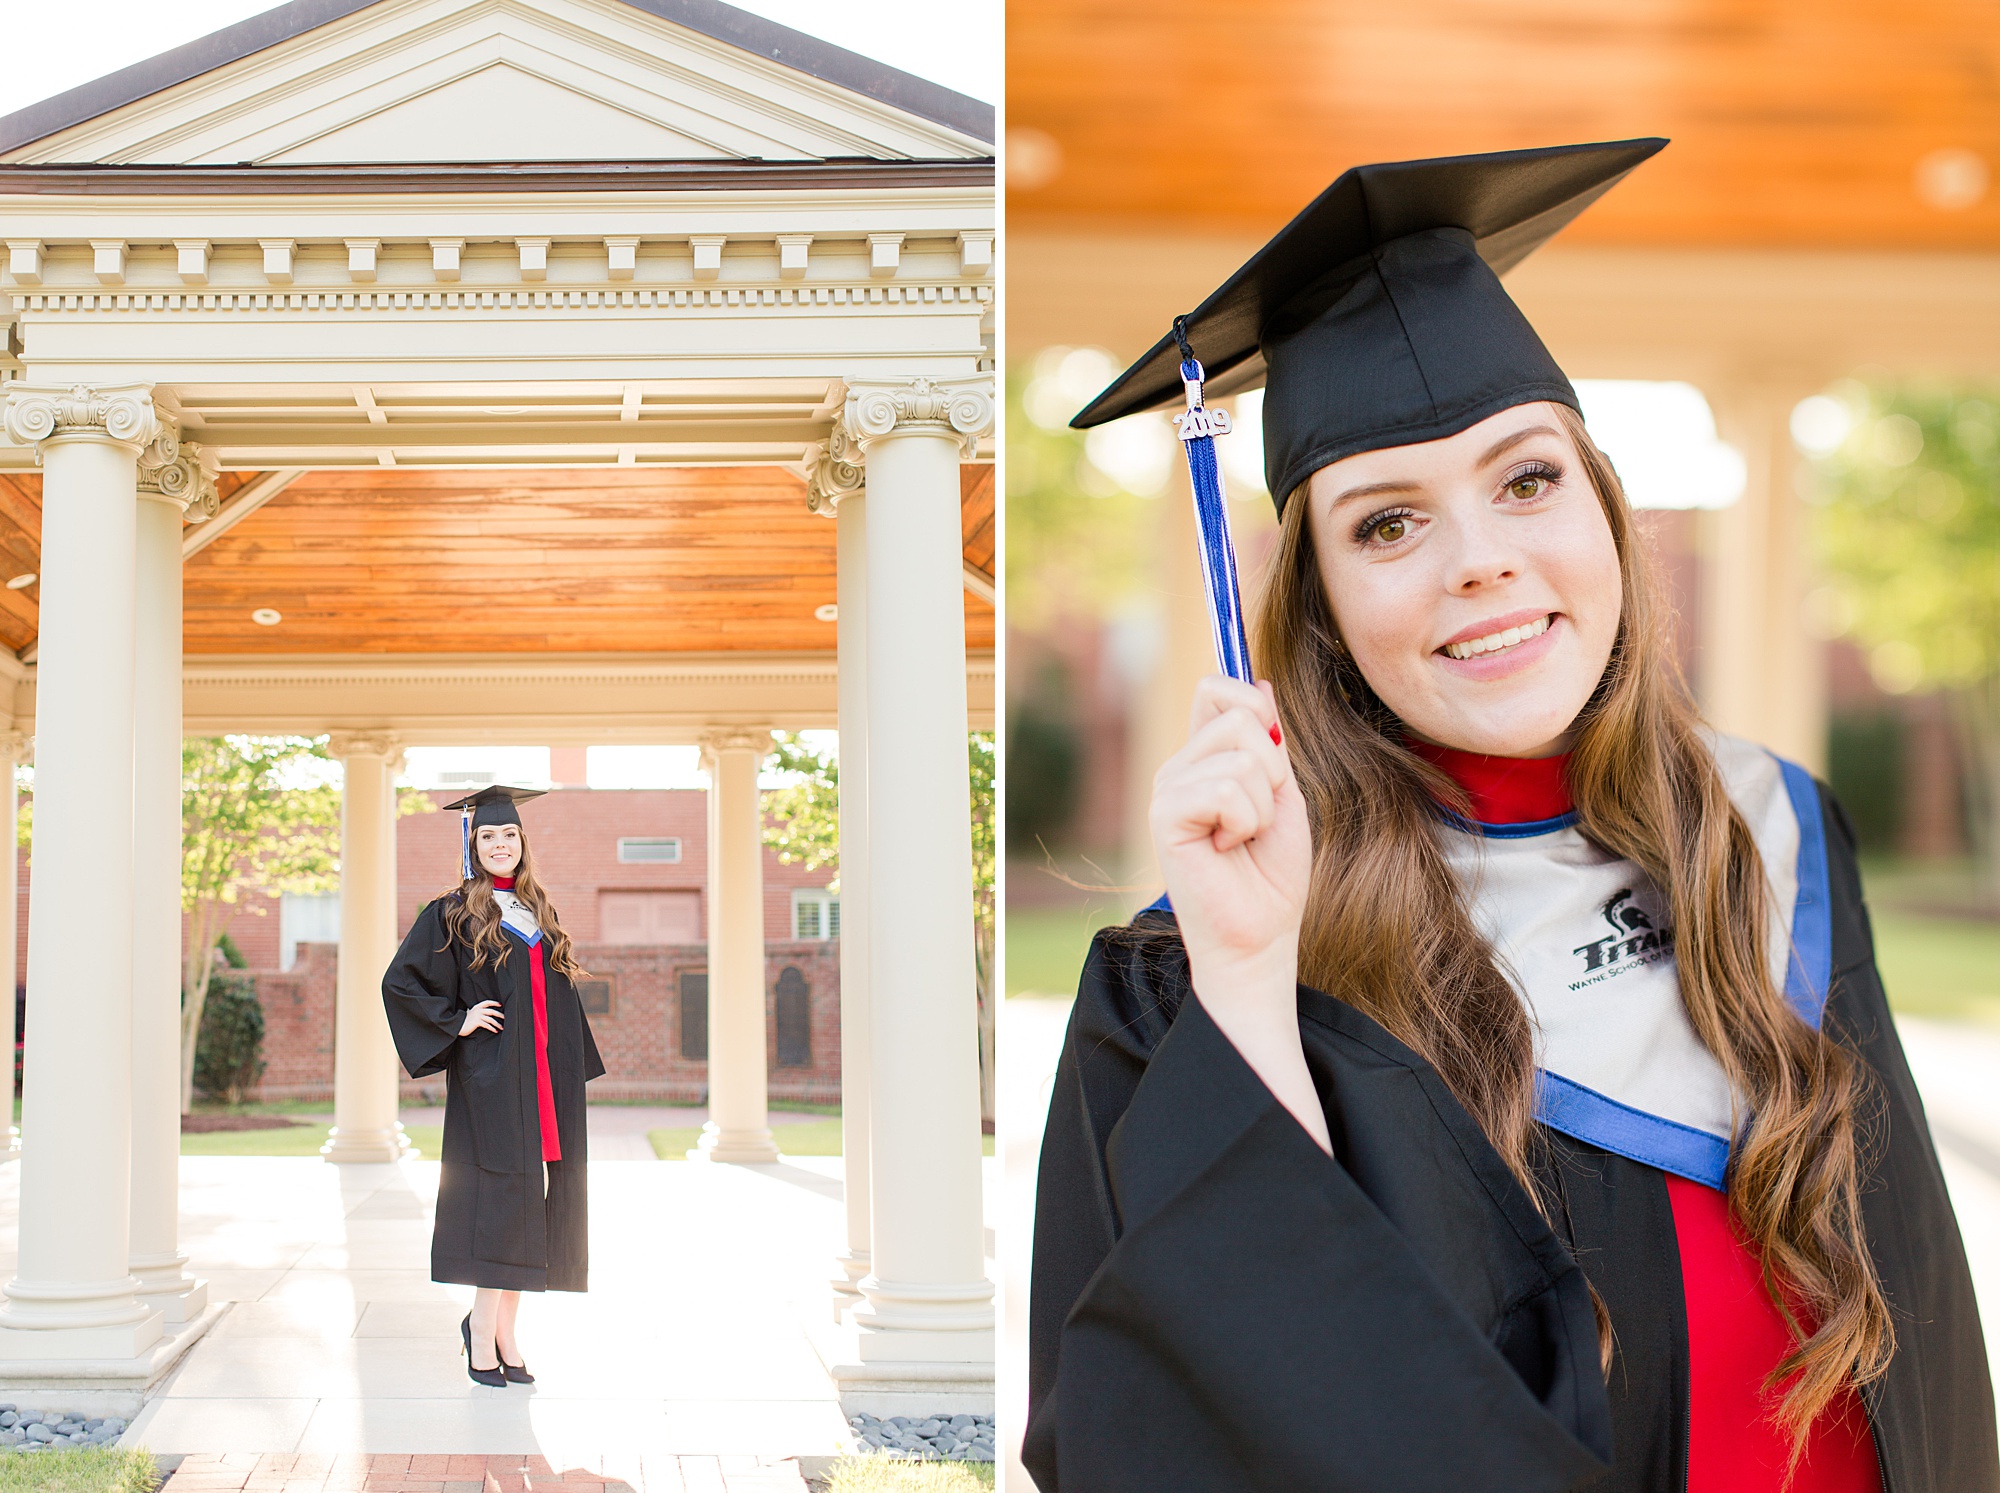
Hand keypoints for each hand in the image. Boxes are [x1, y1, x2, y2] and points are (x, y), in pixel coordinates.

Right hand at [459, 1000, 502, 1036]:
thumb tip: (483, 1012)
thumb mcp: (470, 1013)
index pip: (487, 1002)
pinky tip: (495, 1031)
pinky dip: (492, 1028)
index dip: (494, 1003)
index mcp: (477, 1007)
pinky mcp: (477, 1022)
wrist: (457, 1025)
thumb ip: (476, 1012)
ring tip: (502, 1027)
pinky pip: (487, 1025)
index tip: (500, 1004)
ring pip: (491, 1019)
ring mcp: (477, 1016)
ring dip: (497, 1024)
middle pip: (492, 1011)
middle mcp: (478, 1010)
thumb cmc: (463, 1021)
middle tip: (505, 1018)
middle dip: (499, 1015)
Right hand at [1150, 675, 1327, 1151]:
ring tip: (1244, 839)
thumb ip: (1270, 742)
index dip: (1253, 701)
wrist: (1260, 936)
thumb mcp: (1283, 794)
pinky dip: (1245, 821)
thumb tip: (1260, 683)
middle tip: (1259, 818)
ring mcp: (1167, 789)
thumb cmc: (1271, 874)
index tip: (1275, 746)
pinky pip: (1227, 789)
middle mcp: (1179, 767)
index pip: (1217, 688)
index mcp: (1203, 759)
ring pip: (1241, 755)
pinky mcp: (1166, 815)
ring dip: (1263, 805)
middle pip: (1239, 714)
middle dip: (1274, 768)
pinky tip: (1227, 849)